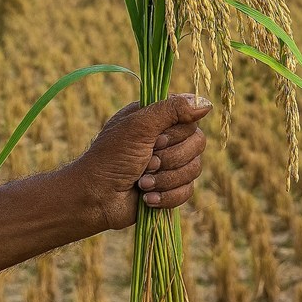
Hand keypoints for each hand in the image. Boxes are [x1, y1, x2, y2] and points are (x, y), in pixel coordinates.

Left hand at [69, 94, 210, 230]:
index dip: (177, 134)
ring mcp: (170, 164)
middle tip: (146, 163)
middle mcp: (167, 138)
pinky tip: (146, 198)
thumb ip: (172, 110)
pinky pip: (187, 191)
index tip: (156, 140)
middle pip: (198, 144)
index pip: (191, 119)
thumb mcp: (139, 126)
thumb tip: (206, 103)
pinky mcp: (170, 187)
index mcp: (158, 118)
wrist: (95, 197)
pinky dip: (166, 197)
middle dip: (170, 159)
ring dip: (166, 179)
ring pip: (194, 169)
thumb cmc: (111, 157)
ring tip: (142, 183)